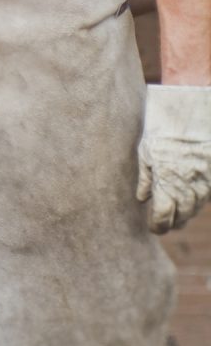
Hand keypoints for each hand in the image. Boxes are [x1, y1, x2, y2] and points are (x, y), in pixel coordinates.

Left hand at [136, 85, 210, 232]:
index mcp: (167, 183)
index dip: (157, 225)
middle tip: (163, 226)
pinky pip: (205, 197)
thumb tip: (142, 199)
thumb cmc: (163, 132)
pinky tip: (189, 204)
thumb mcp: (146, 153)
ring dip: (185, 215)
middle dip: (171, 223)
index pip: (163, 215)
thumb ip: (145, 178)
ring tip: (176, 218)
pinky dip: (196, 203)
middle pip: (181, 215)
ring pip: (195, 208)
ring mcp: (203, 184)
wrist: (191, 117)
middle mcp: (187, 187)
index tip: (152, 228)